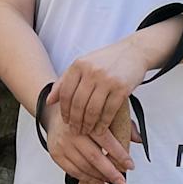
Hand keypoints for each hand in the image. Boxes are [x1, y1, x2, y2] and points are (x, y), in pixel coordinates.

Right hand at [40, 101, 131, 183]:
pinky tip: (99, 183)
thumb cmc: (84, 113)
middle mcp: (73, 132)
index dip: (119, 155)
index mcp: (86, 119)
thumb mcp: (104, 113)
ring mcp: (63, 144)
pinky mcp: (56, 154)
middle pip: (94, 157)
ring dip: (100, 178)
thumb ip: (123, 125)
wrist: (57, 111)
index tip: (130, 165)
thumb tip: (139, 139)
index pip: (106, 140)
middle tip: (123, 182)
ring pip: (84, 167)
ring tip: (112, 182)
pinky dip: (88, 180)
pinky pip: (73, 172)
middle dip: (111, 172)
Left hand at [53, 23, 173, 137]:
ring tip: (86, 131)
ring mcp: (107, 79)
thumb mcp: (83, 65)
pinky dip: (103, 123)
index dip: (64, 110)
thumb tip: (48, 101)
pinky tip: (100, 130)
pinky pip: (109, 111)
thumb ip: (64, 81)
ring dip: (88, 124)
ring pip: (92, 109)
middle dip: (75, 120)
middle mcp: (91, 71)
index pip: (65, 92)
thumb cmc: (106, 60)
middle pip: (78, 103)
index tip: (65, 121)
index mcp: (78, 65)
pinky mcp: (122, 88)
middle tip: (75, 131)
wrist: (134, 52)